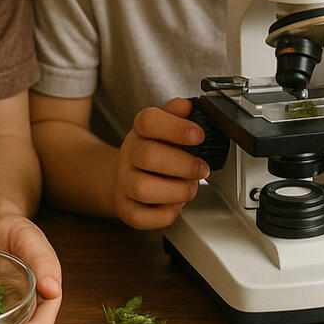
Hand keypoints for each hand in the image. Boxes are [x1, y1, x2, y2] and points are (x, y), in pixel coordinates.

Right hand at [113, 98, 209, 229]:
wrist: (122, 178)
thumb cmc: (152, 152)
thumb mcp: (163, 128)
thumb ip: (176, 115)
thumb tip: (187, 105)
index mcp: (139, 131)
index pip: (148, 121)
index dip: (176, 128)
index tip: (198, 135)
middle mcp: (128, 155)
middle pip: (149, 156)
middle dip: (185, 165)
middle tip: (201, 168)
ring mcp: (124, 183)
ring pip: (144, 189)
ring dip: (177, 191)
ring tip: (189, 187)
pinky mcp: (126, 209)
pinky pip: (142, 217)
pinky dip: (166, 214)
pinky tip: (175, 204)